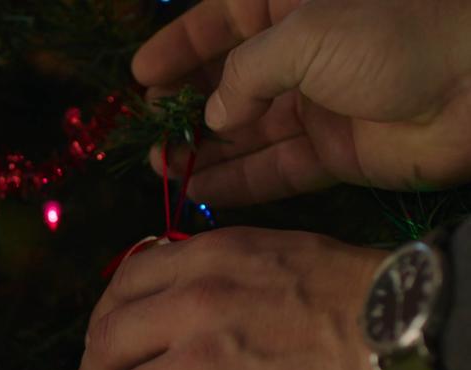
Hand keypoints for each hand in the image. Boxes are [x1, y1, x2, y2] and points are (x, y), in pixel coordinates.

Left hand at [77, 228, 432, 369]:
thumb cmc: (362, 299)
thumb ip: (219, 273)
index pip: (120, 288)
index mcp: (204, 261)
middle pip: (102, 351)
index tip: (109, 357)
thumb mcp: (276, 254)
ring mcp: (203, 368)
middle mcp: (191, 307)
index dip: (102, 329)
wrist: (418, 338)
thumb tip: (179, 305)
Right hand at [134, 0, 470, 205]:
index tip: (140, 76)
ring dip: (204, 150)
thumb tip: (214, 118)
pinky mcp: (335, 151)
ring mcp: (316, 105)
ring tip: (161, 166)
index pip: (220, 22)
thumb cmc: (390, 32)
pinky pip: (276, 168)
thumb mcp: (300, 36)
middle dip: (185, 106)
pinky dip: (240, 181)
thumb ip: (242, 77)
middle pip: (228, 82)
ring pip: (247, 131)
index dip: (178, 48)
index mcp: (288, 6)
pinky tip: (199, 191)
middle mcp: (299, 54)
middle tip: (147, 129)